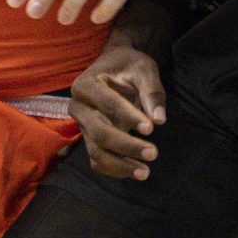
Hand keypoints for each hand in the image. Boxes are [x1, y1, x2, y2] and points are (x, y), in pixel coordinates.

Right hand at [69, 42, 166, 178]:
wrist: (113, 67)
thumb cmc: (128, 65)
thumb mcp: (143, 68)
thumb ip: (151, 91)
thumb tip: (159, 119)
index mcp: (86, 84)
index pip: (108, 104)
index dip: (129, 117)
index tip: (151, 128)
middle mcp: (78, 107)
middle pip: (99, 132)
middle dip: (126, 146)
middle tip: (153, 153)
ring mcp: (82, 125)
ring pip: (96, 151)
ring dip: (120, 164)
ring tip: (145, 172)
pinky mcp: (89, 138)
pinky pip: (97, 160)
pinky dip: (114, 169)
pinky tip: (134, 172)